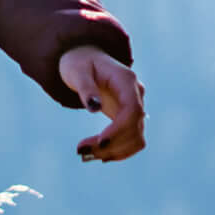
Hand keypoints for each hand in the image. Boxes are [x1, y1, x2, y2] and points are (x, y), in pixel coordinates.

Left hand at [61, 48, 147, 162]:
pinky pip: (132, 140)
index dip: (120, 130)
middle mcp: (136, 94)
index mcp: (126, 80)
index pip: (132, 110)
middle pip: (135, 127)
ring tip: (86, 154)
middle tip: (81, 151)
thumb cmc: (80, 63)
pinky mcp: (129, 118)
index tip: (100, 143)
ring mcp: (135, 107)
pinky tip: (98, 155)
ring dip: (115, 151)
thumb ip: (86, 88)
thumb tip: (94, 107)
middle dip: (111, 144)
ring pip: (136, 138)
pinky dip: (118, 151)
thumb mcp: (77, 71)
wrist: (86, 59)